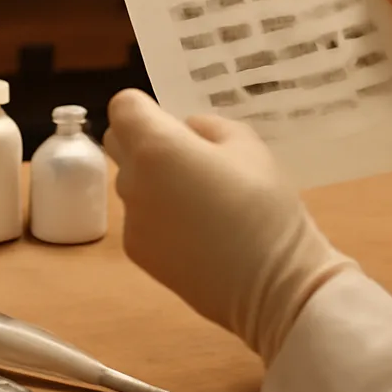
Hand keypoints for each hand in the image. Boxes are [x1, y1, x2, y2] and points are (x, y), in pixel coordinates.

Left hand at [104, 89, 352, 361]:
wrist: (273, 284)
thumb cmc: (265, 205)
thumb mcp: (249, 145)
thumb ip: (209, 127)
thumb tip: (187, 131)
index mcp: (156, 146)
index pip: (123, 106)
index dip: (145, 108)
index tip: (173, 123)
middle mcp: (132, 180)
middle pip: (117, 143)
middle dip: (142, 139)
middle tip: (186, 156)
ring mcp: (131, 220)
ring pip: (130, 182)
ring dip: (152, 179)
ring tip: (199, 201)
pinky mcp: (137, 253)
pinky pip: (139, 217)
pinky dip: (157, 215)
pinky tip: (196, 233)